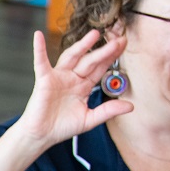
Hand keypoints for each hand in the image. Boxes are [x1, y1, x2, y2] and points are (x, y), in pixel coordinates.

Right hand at [10, 29, 131, 149]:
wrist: (41, 136)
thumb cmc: (62, 127)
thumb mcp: (90, 119)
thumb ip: (108, 111)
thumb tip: (131, 106)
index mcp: (83, 86)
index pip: (100, 68)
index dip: (111, 57)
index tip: (124, 44)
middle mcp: (72, 78)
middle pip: (90, 60)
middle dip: (104, 50)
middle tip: (119, 39)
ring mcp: (58, 77)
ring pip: (72, 57)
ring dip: (82, 45)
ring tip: (94, 34)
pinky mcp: (44, 80)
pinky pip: (40, 62)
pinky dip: (38, 49)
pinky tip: (38, 36)